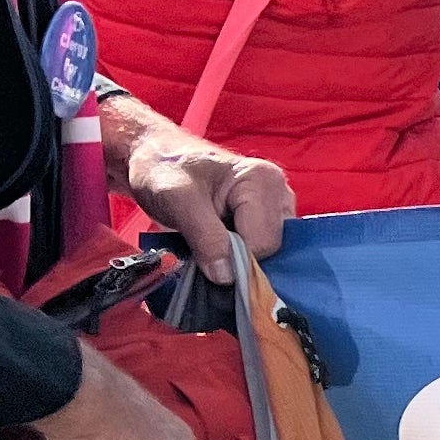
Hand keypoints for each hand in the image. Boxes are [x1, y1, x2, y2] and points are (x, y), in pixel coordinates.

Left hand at [118, 121, 296, 281]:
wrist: (158, 161)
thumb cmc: (165, 170)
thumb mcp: (178, 200)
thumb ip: (206, 237)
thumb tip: (227, 278)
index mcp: (265, 180)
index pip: (263, 242)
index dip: (233, 255)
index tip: (202, 248)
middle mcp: (281, 194)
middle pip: (271, 249)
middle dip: (236, 255)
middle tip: (205, 238)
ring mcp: (279, 209)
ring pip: (270, 254)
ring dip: (238, 256)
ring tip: (212, 236)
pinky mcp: (272, 221)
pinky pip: (266, 252)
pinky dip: (242, 256)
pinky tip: (223, 241)